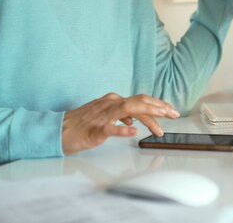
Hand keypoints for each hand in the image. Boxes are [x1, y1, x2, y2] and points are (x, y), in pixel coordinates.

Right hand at [62, 93, 178, 154]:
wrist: (59, 130)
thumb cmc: (82, 124)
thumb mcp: (105, 115)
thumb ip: (121, 115)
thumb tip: (135, 120)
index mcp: (113, 100)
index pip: (140, 100)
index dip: (158, 105)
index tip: (170, 111)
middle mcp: (110, 104)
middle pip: (139, 102)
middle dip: (159, 107)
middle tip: (173, 114)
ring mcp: (102, 115)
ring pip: (129, 110)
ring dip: (147, 115)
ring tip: (160, 123)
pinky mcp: (95, 129)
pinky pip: (110, 127)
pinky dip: (123, 128)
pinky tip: (133, 131)